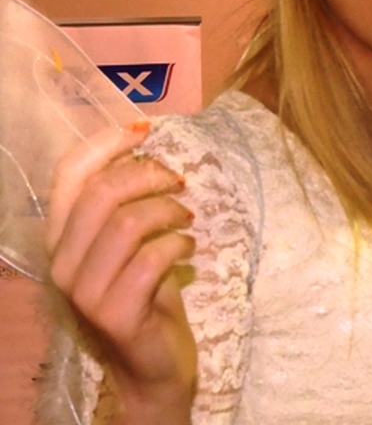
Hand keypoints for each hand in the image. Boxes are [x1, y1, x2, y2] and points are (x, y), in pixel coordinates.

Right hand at [46, 122, 196, 421]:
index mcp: (60, 238)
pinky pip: (151, 259)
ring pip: (128, 223)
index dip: (106, 144)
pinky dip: (179, 244)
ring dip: (168, 211)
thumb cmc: (145, 293)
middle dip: (148, 176)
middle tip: (179, 181)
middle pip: (101, 193)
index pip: (69, 175)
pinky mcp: (114, 314)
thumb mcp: (129, 243)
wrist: (151, 364)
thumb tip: (146, 153)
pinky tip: (189, 249)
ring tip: (186, 219)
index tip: (145, 128)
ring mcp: (84, 292)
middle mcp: (62, 263)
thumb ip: (124, 205)